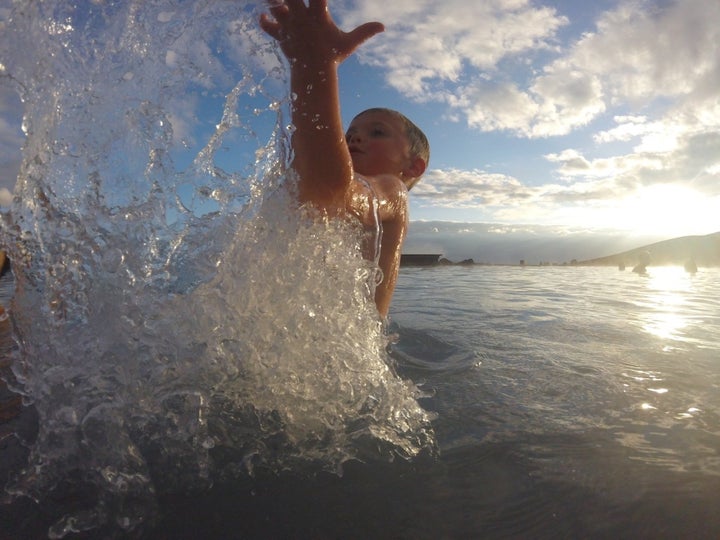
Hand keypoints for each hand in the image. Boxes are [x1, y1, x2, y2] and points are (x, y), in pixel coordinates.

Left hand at [259, 0, 383, 66]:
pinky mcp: (281, 36)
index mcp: (319, 16)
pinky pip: (268, 27)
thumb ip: (364, 32)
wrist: (315, 74)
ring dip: (273, 2)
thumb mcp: (349, 44)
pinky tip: (263, 16)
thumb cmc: (332, 57)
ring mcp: (290, 27)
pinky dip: (265, 22)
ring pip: (276, 8)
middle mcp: (302, 18)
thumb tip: (383, 26)